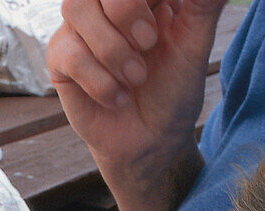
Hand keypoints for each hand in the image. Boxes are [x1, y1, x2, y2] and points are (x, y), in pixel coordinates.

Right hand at [48, 0, 225, 174]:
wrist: (151, 142)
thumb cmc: (173, 90)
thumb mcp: (195, 45)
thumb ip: (203, 4)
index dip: (136, 1)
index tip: (157, 28)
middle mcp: (106, 4)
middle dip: (125, 10)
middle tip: (149, 44)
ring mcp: (80, 29)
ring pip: (77, 8)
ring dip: (112, 49)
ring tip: (136, 78)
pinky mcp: (61, 59)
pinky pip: (69, 53)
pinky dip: (100, 81)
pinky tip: (117, 98)